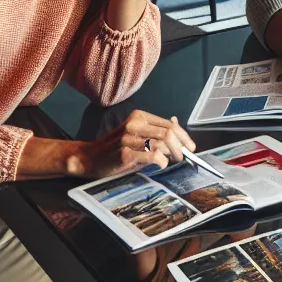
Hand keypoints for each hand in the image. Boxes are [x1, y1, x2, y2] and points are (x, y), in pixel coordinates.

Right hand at [69, 110, 195, 177]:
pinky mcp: (125, 153)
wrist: (90, 158)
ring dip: (171, 155)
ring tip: (169, 161)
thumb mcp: (136, 135)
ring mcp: (128, 138)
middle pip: (169, 133)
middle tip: (182, 157)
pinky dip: (161, 161)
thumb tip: (178, 128)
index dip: (184, 136)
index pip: (169, 124)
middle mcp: (134, 124)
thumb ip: (156, 132)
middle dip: (180, 147)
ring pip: (162, 143)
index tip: (191, 147)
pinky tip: (160, 164)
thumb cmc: (116, 148)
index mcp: (139, 116)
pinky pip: (152, 156)